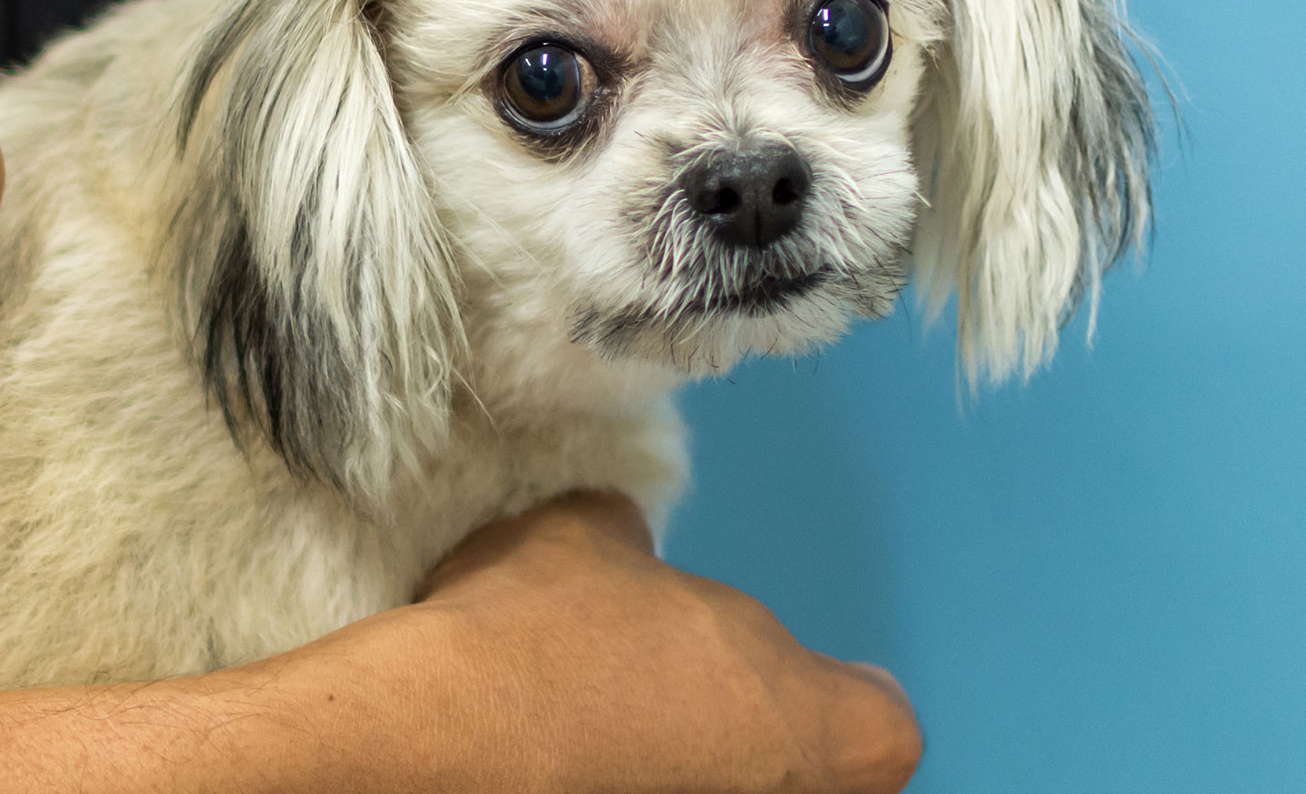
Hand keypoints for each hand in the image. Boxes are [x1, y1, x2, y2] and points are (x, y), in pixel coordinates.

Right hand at [283, 493, 922, 792]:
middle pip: (809, 772)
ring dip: (691, 768)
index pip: (875, 714)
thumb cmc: (534, 640)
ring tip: (609, 740)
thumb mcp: (589, 536)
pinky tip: (561, 769)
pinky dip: (623, 783)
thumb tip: (621, 548)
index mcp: (832, 728)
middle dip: (748, 738)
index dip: (818, 684)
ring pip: (732, 790)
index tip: (756, 669)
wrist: (431, 743)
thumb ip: (635, 546)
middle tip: (673, 702)